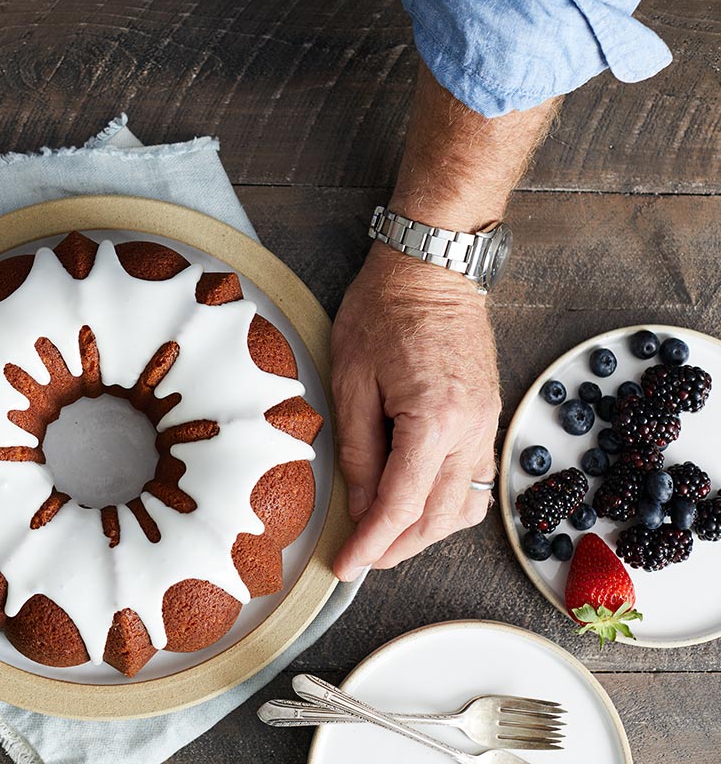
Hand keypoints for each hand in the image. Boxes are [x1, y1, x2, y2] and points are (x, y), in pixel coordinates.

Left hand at [330, 243, 500, 580]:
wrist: (432, 268)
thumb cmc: (383, 311)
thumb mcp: (350, 380)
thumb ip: (358, 450)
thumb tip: (362, 507)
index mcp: (435, 418)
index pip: (401, 504)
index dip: (370, 543)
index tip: (345, 566)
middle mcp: (471, 429)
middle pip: (438, 518)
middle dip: (397, 548)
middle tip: (359, 560)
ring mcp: (488, 426)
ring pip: (463, 508)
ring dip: (423, 533)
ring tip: (382, 539)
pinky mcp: (489, 419)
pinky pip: (475, 483)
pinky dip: (445, 506)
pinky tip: (415, 507)